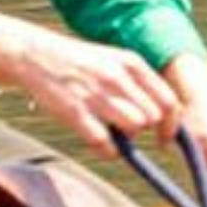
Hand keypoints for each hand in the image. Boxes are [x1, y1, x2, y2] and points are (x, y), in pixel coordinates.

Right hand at [5, 21, 182, 147]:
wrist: (35, 55)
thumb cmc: (80, 62)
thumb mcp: (114, 60)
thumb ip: (138, 83)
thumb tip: (162, 114)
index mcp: (131, 63)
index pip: (168, 101)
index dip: (171, 125)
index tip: (164, 138)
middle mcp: (117, 77)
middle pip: (153, 118)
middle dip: (145, 129)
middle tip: (129, 129)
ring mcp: (96, 94)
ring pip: (134, 128)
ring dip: (128, 138)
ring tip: (113, 132)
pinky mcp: (75, 112)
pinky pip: (106, 143)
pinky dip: (108, 151)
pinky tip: (102, 144)